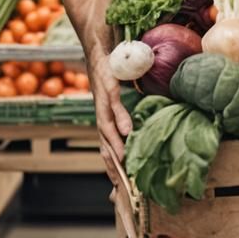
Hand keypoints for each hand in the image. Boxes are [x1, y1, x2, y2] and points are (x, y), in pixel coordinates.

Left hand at [89, 54, 132, 188]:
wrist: (98, 49)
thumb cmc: (111, 74)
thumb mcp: (120, 98)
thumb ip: (127, 112)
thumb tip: (140, 127)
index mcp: (106, 119)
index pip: (107, 148)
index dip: (112, 167)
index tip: (119, 188)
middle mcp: (102, 113)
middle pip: (104, 145)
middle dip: (111, 164)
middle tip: (120, 185)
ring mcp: (103, 101)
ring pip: (106, 129)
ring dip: (114, 146)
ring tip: (124, 161)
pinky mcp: (108, 86)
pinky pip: (113, 105)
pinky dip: (119, 118)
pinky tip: (127, 130)